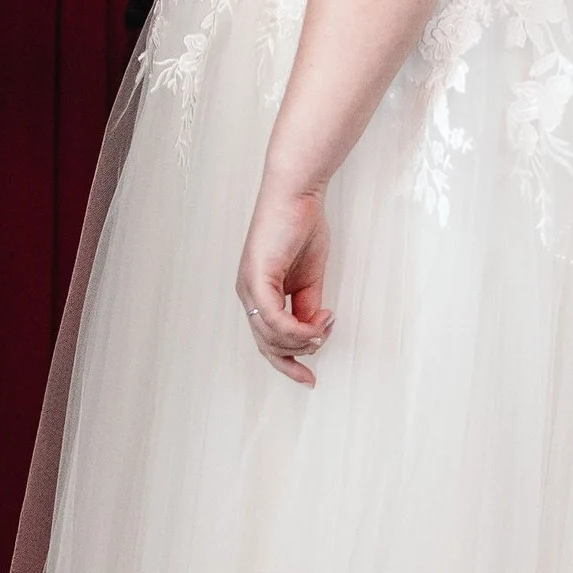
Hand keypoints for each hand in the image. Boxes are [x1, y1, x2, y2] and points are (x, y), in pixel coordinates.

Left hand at [236, 171, 332, 385]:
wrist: (298, 194)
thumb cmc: (302, 227)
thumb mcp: (310, 279)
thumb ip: (308, 308)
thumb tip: (311, 334)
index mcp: (259, 294)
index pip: (267, 341)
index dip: (288, 363)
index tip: (309, 379)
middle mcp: (248, 294)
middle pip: (267, 346)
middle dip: (296, 357)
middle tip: (320, 351)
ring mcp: (249, 287)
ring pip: (272, 337)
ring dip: (303, 340)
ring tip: (325, 325)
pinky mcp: (256, 278)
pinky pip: (274, 319)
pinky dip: (298, 329)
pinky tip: (317, 324)